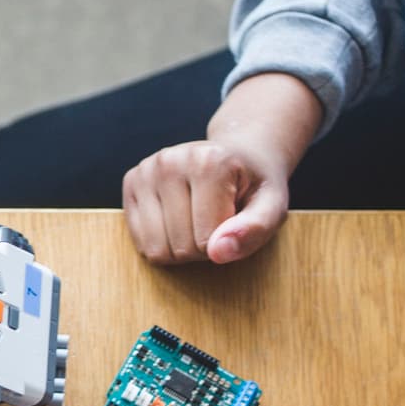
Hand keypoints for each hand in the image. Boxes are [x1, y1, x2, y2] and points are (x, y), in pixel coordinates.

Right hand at [120, 73, 318, 265]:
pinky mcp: (131, 182)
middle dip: (202, 248)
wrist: (237, 153)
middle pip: (180, 247)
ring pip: (156, 249)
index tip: (235, 221)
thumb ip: (254, 230)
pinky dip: (161, 242)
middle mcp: (170, 161)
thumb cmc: (254, 185)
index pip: (206, 241)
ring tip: (198, 221)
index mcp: (208, 162)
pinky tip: (177, 220)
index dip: (224, 244)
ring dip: (180, 249)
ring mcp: (146, 170)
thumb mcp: (273, 207)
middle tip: (217, 222)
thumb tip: (218, 252)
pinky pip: (141, 242)